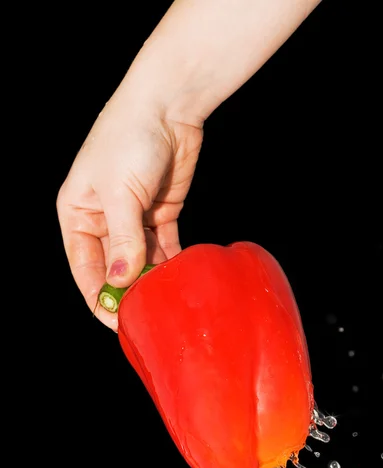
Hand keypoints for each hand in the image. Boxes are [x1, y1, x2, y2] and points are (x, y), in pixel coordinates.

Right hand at [57, 91, 202, 330]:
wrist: (167, 104)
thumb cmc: (130, 139)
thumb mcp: (120, 192)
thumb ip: (122, 238)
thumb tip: (122, 280)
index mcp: (77, 213)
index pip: (84, 267)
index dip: (98, 297)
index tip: (115, 322)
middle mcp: (102, 219)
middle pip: (112, 268)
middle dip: (127, 292)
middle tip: (146, 317)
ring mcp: (131, 218)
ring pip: (139, 261)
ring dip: (151, 280)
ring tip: (166, 301)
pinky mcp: (158, 214)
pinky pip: (162, 248)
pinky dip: (169, 263)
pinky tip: (178, 278)